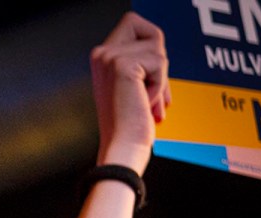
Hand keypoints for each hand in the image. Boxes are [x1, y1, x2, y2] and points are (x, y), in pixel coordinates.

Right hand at [91, 11, 170, 171]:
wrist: (123, 148)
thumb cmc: (131, 124)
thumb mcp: (136, 85)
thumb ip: (142, 61)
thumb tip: (159, 45)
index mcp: (101, 58)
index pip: (136, 25)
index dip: (152, 49)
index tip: (149, 81)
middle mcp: (101, 54)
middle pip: (150, 31)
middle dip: (159, 60)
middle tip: (148, 92)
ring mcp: (109, 57)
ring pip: (158, 48)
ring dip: (159, 79)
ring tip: (143, 102)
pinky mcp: (122, 65)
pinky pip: (160, 63)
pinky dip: (159, 86)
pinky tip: (143, 104)